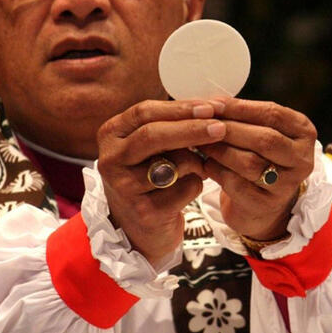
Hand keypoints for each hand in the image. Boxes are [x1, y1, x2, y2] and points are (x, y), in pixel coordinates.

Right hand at [96, 99, 225, 266]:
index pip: (145, 112)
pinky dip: (195, 185)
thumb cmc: (148, 176)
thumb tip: (215, 104)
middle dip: (192, 129)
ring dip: (197, 162)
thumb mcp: (150, 146)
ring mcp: (124, 187)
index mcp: (111, 134)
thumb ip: (173, 123)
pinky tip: (187, 190)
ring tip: (198, 166)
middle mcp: (110, 159)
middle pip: (154, 135)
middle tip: (221, 128)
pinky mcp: (144, 212)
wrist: (137, 228)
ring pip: (173, 163)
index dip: (180, 108)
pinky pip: (185, 188)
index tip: (210, 107)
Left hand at [198, 98, 316, 240]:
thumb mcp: (260, 131)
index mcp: (303, 132)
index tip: (213, 104)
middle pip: (264, 139)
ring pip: (249, 162)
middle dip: (229, 129)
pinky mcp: (266, 204)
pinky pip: (237, 184)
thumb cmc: (259, 158)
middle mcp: (302, 159)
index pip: (273, 113)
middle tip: (201, 124)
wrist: (260, 203)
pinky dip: (217, 170)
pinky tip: (205, 163)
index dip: (240, 107)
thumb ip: (242, 116)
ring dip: (220, 150)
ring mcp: (287, 185)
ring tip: (201, 143)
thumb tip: (211, 103)